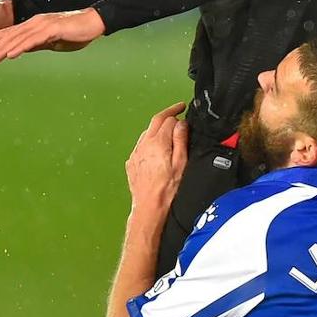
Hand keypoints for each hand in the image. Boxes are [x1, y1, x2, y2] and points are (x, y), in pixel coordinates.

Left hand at [0, 8, 105, 64]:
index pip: (8, 33)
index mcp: (34, 26)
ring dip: (2, 50)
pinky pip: (33, 40)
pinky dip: (20, 47)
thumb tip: (25, 50)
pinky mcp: (53, 29)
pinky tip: (11, 55)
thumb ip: (39, 44)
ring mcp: (43, 25)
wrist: (96, 22)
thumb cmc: (78, 32)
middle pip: (9, 37)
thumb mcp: (54, 41)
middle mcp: (35, 24)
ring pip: (18, 39)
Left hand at [126, 102, 188, 218]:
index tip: (185, 111)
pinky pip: (141, 144)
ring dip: (158, 126)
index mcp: (158, 142)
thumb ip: (181, 140)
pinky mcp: (132, 162)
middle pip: (155, 121)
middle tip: (178, 109)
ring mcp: (136, 153)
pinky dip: (150, 139)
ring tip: (169, 128)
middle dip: (168, 113)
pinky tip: (157, 146)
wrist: (149, 207)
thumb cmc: (168, 188)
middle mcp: (144, 144)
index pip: (168, 119)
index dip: (178, 114)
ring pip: (147, 131)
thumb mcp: (181, 163)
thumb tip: (181, 124)